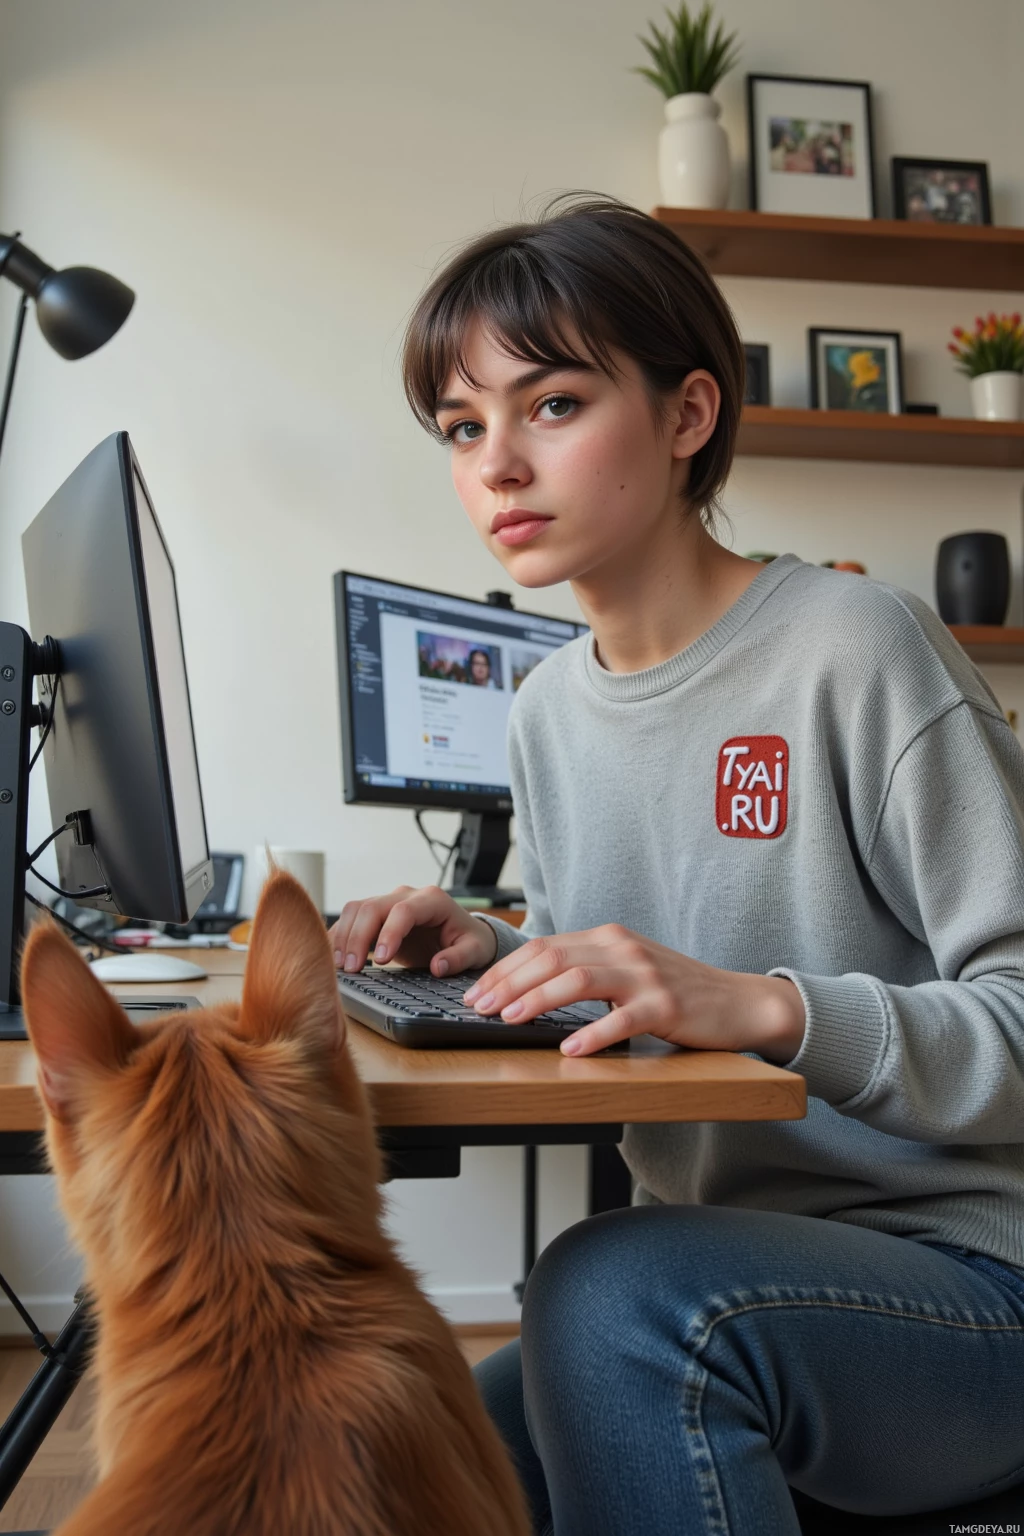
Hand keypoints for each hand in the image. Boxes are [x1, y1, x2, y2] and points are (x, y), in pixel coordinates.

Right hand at [328, 884, 498, 976]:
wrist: (462, 934)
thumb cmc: (469, 940)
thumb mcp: (475, 951)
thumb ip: (459, 957)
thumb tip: (438, 966)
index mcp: (432, 900)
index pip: (404, 911)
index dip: (389, 933)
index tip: (381, 960)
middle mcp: (406, 895)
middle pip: (372, 907)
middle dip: (358, 937)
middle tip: (352, 968)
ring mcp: (389, 902)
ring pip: (356, 909)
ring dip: (344, 936)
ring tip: (341, 966)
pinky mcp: (377, 915)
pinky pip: (351, 918)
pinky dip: (340, 936)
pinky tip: (334, 957)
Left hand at [461, 924, 805, 1059]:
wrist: (737, 1001)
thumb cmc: (676, 991)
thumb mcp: (627, 969)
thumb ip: (586, 969)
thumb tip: (528, 986)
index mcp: (608, 938)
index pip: (544, 946)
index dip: (505, 969)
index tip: (478, 991)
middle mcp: (623, 949)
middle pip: (553, 958)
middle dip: (509, 983)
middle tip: (480, 1007)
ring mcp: (646, 976)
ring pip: (579, 980)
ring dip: (538, 1000)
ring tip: (511, 1020)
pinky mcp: (666, 1006)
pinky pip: (622, 1018)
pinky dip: (592, 1034)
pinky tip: (571, 1049)